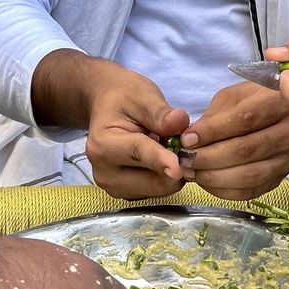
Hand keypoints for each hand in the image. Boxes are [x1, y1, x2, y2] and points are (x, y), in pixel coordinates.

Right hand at [84, 61, 189, 199]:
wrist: (106, 105)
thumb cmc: (124, 97)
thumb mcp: (142, 95)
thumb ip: (160, 112)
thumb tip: (180, 122)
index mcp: (103, 145)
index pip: (138, 153)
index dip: (161, 160)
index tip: (178, 167)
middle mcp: (104, 173)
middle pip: (151, 180)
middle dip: (175, 164)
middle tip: (185, 141)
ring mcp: (114, 187)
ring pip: (158, 188)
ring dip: (172, 170)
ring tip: (168, 143)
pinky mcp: (126, 193)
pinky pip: (157, 190)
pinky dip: (166, 175)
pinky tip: (163, 156)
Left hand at [183, 82, 288, 200]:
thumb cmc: (257, 100)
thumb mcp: (236, 96)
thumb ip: (215, 116)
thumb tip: (190, 139)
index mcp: (280, 101)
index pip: (245, 119)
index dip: (214, 131)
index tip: (187, 138)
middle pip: (247, 150)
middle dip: (209, 157)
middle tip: (184, 159)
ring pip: (249, 175)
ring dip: (214, 177)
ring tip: (191, 172)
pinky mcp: (282, 177)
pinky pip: (252, 191)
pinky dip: (225, 190)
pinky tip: (207, 182)